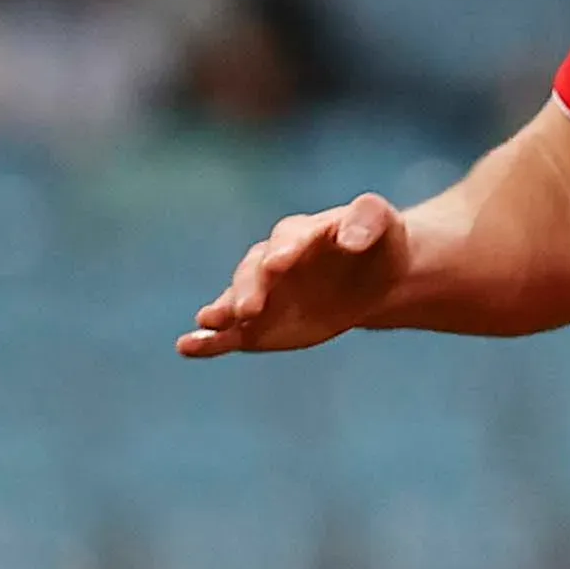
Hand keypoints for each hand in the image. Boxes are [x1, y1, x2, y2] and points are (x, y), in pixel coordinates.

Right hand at [179, 194, 412, 354]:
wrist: (373, 278)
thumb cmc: (378, 245)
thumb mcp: (383, 225)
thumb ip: (367, 221)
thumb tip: (350, 239)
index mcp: (302, 233)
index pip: (289, 238)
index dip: (285, 250)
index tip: (280, 263)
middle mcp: (273, 260)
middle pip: (255, 270)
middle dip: (251, 287)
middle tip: (249, 307)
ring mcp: (262, 293)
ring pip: (237, 300)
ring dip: (223, 310)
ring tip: (209, 320)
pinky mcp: (259, 326)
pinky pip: (229, 333)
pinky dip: (208, 340)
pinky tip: (187, 347)